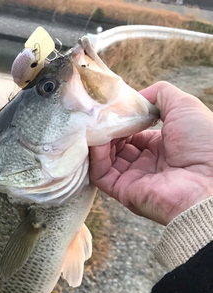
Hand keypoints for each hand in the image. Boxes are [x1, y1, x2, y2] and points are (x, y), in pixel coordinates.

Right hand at [89, 81, 212, 224]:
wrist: (208, 181)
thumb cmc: (203, 143)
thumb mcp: (184, 106)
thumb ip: (160, 94)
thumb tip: (136, 96)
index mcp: (162, 147)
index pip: (133, 132)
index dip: (123, 119)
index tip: (112, 107)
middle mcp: (147, 164)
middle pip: (117, 145)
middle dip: (108, 129)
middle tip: (100, 115)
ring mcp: (134, 178)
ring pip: (106, 159)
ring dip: (99, 141)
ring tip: (97, 126)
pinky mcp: (124, 192)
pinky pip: (101, 174)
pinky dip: (96, 158)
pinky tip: (97, 142)